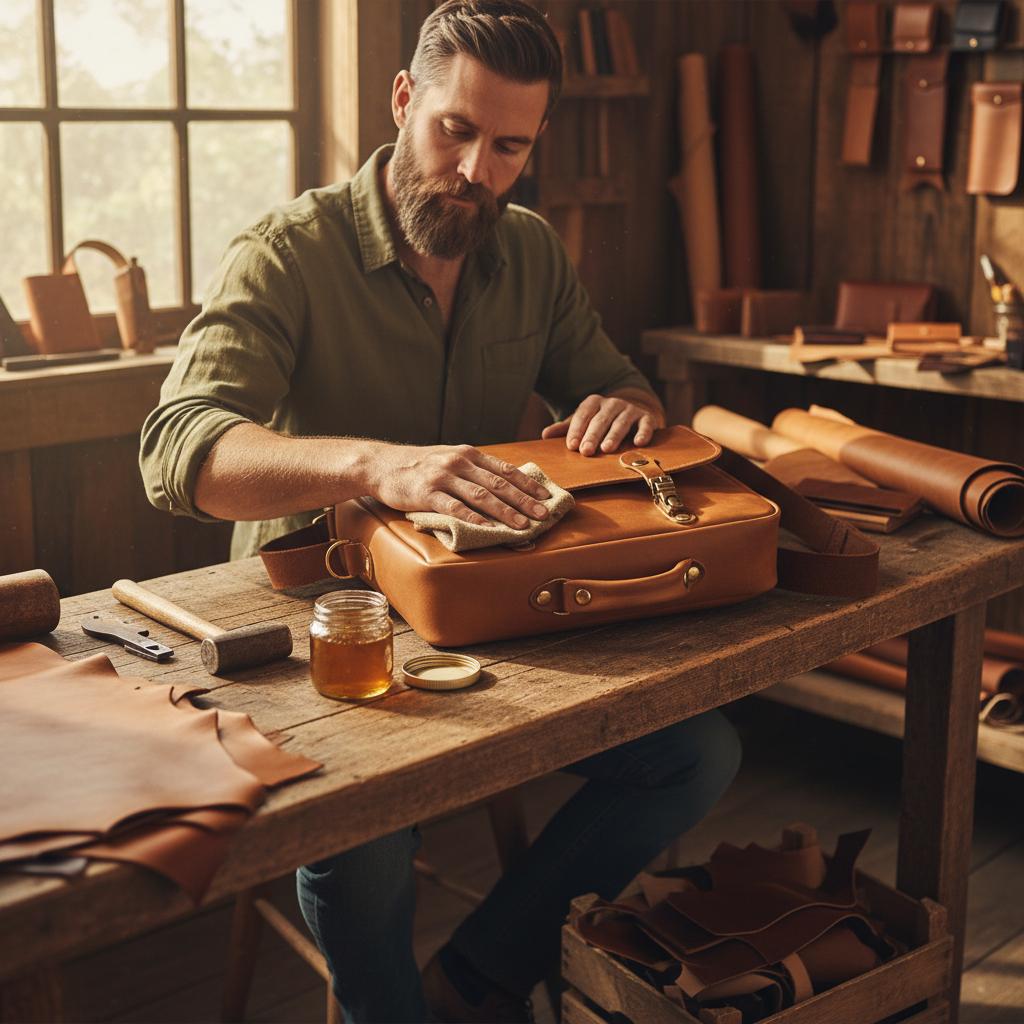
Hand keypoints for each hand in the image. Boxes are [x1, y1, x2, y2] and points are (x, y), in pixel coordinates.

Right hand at [366, 443, 550, 528]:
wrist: (382, 464)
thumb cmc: (419, 466)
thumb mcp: (449, 459)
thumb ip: (473, 470)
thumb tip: (504, 485)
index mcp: (469, 454)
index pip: (505, 470)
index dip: (528, 485)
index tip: (547, 497)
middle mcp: (459, 462)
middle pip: (499, 484)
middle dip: (525, 501)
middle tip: (543, 515)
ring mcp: (443, 477)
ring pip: (481, 496)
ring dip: (505, 512)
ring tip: (522, 526)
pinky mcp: (427, 493)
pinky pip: (454, 507)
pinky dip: (472, 518)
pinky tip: (486, 527)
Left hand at [541, 394, 659, 455]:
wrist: (634, 414)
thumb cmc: (602, 421)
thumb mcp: (583, 422)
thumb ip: (566, 429)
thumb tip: (544, 435)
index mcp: (593, 403)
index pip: (583, 415)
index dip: (576, 430)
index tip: (571, 446)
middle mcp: (612, 403)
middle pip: (601, 419)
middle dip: (592, 435)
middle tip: (586, 451)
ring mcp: (630, 409)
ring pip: (621, 422)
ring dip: (614, 435)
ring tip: (607, 449)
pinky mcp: (646, 417)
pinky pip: (645, 424)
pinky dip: (643, 432)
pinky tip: (639, 443)